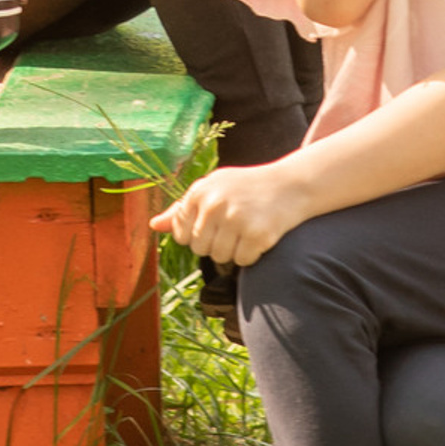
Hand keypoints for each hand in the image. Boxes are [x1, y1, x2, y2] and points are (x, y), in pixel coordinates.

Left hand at [150, 161, 312, 268]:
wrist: (291, 184)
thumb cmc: (246, 187)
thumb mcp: (213, 188)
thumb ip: (182, 208)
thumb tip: (153, 226)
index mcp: (199, 191)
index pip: (181, 234)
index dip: (198, 235)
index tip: (215, 223)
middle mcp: (214, 204)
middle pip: (199, 249)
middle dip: (215, 244)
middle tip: (234, 225)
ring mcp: (236, 219)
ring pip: (219, 257)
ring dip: (233, 250)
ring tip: (247, 228)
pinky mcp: (257, 234)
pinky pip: (242, 261)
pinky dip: (251, 254)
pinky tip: (260, 235)